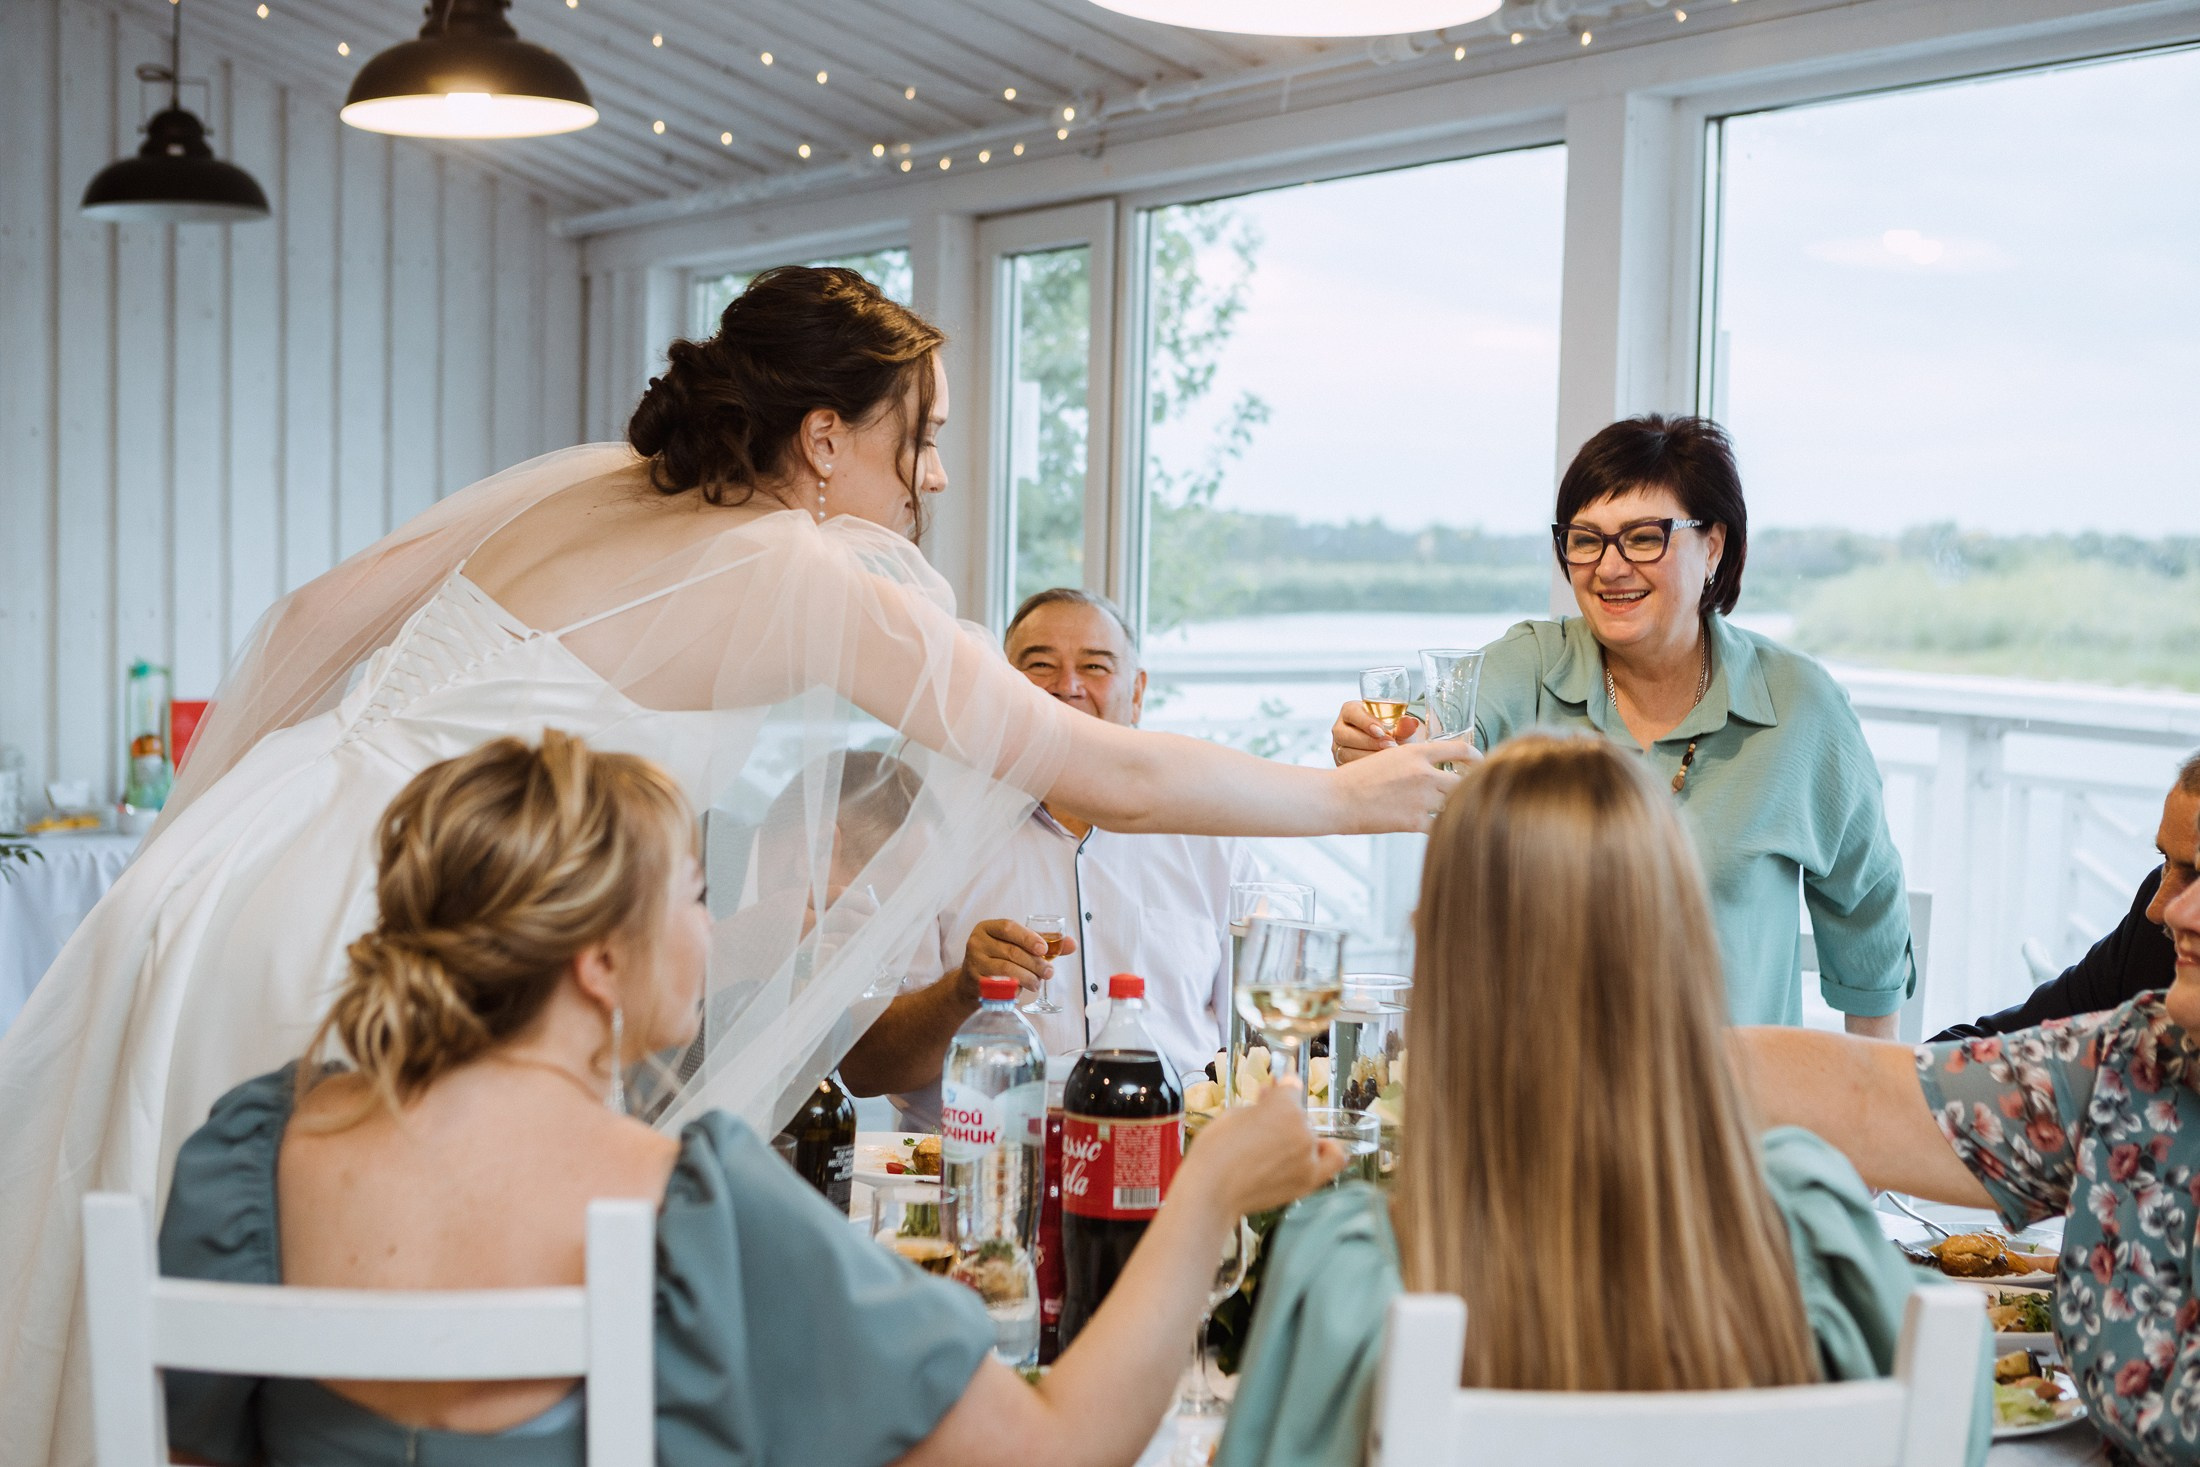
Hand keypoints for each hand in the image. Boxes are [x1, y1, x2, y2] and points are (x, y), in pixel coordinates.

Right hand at [955, 918, 1071, 1000]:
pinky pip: (999, 985)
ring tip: (1038, 982)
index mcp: (988, 927)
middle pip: (1011, 951)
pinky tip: (1021, 990)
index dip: (1028, 937)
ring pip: (1006, 969)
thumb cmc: (999, 959)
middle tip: (1049, 972)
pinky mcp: (974, 981)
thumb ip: (1043, 943)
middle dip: (1035, 963)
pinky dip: (1014, 988)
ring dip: (1028, 977)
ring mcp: (974, 962)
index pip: (1009, 927)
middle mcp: (977, 942)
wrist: (971, 982)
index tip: (1043, 949)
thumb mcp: (1017, 946)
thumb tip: (1072, 944)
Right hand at [1181, 1080, 1346, 1216]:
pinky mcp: (1308, 1181)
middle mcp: (1302, 1130)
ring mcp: (1308, 1157)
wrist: (1211, 1191)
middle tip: (1263, 1123)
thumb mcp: (1234, 1115)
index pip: (1291, 1087)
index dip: (1280, 1087)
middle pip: (1299, 1114)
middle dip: (1282, 1115)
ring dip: (1296, 1136)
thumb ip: (1259, 1105)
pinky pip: (1333, 1161)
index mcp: (1284, 1106)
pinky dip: (1327, 1153)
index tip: (1275, 1089)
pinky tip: (1313, 1152)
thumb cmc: (1215, 1152)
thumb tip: (1269, 1097)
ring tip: (1276, 1144)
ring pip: (1311, 1136)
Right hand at [1332, 700, 1420, 764]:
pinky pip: (1348, 767)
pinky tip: (1380, 768)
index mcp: (1351, 711)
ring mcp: (1338, 746)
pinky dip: (1364, 768)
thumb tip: (1409, 723)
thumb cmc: (1394, 732)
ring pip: (1344, 752)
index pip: (1352, 712)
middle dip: (1367, 741)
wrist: (1394, 749)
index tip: (1382, 731)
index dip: (1365, 722)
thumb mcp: (1400, 727)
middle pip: (1344, 734)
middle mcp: (1341, 727)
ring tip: (1387, 758)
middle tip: (1389, 745)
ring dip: (1366, 756)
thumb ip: (1405, 725)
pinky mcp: (1341, 762)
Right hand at [1334, 740, 1467, 833]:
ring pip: (1454, 802)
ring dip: (1455, 806)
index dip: (1475, 756)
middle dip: (1468, 785)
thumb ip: (1414, 760)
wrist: (1338, 799)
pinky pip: (1440, 825)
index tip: (1479, 762)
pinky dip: (1443, 826)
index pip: (1460, 749)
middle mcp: (1424, 773)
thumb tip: (1432, 768)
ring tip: (1455, 809)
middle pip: (1463, 780)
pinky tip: (1443, 827)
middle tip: (1470, 790)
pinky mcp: (1414, 822)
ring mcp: (1421, 798)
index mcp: (1417, 753)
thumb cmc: (1358, 778)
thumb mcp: (1388, 757)